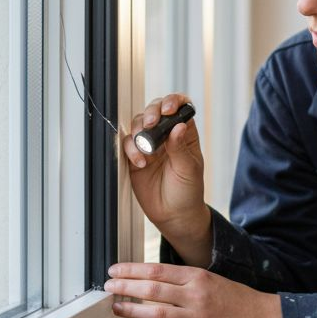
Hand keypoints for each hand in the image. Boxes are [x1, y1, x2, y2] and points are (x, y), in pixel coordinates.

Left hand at [105, 262, 286, 317]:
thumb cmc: (238, 300)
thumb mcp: (212, 279)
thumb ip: (185, 280)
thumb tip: (152, 280)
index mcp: (198, 277)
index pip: (157, 269)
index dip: (131, 270)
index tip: (114, 271)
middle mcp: (196, 295)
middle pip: (152, 288)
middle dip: (125, 287)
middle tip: (108, 287)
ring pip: (156, 312)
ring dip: (132, 310)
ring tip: (116, 308)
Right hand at [121, 93, 209, 250]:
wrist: (174, 215)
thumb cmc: (188, 191)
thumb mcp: (189, 169)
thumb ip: (181, 148)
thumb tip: (178, 126)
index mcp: (185, 134)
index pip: (180, 108)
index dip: (173, 102)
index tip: (168, 110)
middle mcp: (166, 136)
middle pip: (155, 111)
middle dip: (151, 113)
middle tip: (151, 124)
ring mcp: (150, 145)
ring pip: (138, 124)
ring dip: (139, 132)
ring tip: (146, 151)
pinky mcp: (135, 157)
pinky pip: (127, 144)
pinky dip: (131, 149)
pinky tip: (140, 162)